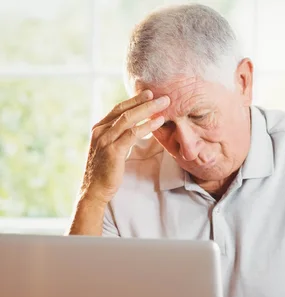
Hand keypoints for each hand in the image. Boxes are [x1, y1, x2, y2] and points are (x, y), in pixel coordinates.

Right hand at [78, 90, 169, 204]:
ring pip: (129, 119)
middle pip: (124, 110)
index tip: (149, 94)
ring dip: (148, 110)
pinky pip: (132, 134)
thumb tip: (132, 129)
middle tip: (161, 95)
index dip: (134, 100)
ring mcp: (105, 140)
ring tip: (164, 104)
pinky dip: (147, 126)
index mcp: (99, 128)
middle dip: (143, 101)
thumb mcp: (109, 149)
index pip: (118, 109)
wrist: (94, 190)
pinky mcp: (113, 150)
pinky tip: (158, 122)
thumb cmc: (105, 172)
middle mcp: (100, 131)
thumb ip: (118, 137)